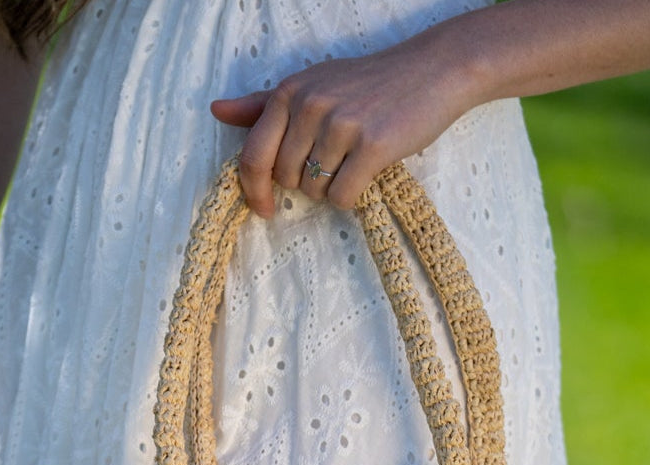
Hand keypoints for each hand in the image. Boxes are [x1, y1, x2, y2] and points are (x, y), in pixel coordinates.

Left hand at [210, 36, 470, 216]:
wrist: (431, 71)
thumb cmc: (369, 83)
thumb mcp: (312, 84)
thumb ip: (263, 104)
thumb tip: (218, 111)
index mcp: (290, 92)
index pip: (254, 156)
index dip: (254, 190)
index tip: (264, 209)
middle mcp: (311, 104)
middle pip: (286, 179)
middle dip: (305, 184)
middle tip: (333, 163)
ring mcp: (341, 124)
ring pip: (315, 190)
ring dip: (331, 189)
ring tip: (353, 161)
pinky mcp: (371, 146)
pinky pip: (342, 197)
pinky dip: (352, 197)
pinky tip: (367, 173)